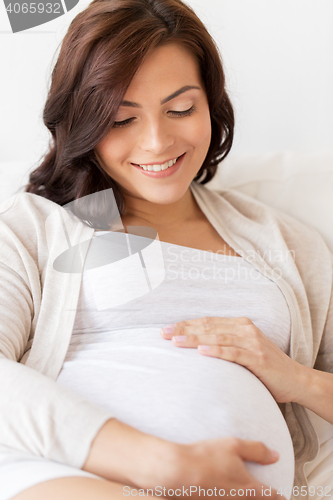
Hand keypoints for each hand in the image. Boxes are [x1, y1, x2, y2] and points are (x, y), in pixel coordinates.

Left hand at [160, 316, 304, 402]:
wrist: (295, 379)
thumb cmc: (264, 367)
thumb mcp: (243, 351)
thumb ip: (224, 346)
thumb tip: (195, 348)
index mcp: (240, 325)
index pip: (207, 322)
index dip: (185, 324)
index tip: (165, 330)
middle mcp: (245, 329)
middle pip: (208, 327)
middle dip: (183, 329)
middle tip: (162, 333)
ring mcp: (252, 342)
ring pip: (217, 337)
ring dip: (194, 338)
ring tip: (175, 341)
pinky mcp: (257, 357)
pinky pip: (233, 352)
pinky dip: (216, 351)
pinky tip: (201, 351)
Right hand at [169, 436, 284, 499]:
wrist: (177, 473)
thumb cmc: (205, 458)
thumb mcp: (233, 445)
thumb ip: (257, 450)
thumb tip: (275, 455)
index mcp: (250, 489)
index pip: (274, 498)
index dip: (280, 496)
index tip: (283, 495)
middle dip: (264, 498)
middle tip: (266, 494)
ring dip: (245, 498)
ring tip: (244, 492)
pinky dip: (230, 498)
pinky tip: (224, 491)